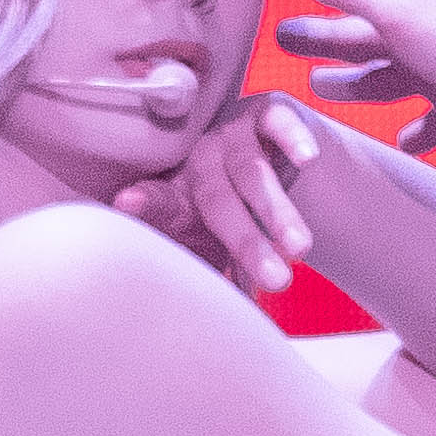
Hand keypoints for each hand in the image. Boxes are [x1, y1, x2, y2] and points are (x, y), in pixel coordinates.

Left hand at [112, 92, 323, 296]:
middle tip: (276, 281)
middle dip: (246, 241)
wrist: (271, 159)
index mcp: (179, 195)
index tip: (128, 203)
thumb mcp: (214, 246)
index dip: (146, 203)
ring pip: (251, 171)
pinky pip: (278, 123)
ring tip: (299, 248)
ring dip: (277, 210)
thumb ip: (211, 276)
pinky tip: (308, 158)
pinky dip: (292, 138)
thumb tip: (226, 324)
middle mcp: (200, 161)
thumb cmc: (233, 215)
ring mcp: (232, 134)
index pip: (159, 202)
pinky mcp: (266, 112)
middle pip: (216, 200)